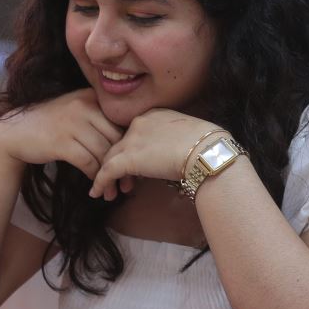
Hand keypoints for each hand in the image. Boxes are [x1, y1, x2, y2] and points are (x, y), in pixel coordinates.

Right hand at [0, 88, 123, 182]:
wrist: (12, 134)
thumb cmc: (48, 126)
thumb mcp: (74, 110)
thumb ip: (99, 118)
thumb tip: (132, 141)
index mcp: (90, 96)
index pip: (121, 123)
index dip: (130, 146)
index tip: (134, 165)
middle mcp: (83, 106)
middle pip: (116, 139)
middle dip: (124, 165)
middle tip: (129, 184)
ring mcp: (71, 123)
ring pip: (104, 153)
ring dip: (110, 176)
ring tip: (114, 191)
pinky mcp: (61, 142)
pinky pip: (88, 163)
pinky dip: (94, 176)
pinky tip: (95, 186)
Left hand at [89, 108, 221, 201]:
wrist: (210, 153)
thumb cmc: (210, 146)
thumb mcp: (190, 134)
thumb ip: (173, 139)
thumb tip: (172, 154)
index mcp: (154, 115)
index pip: (134, 134)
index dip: (133, 152)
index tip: (137, 168)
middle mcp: (139, 123)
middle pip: (119, 146)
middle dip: (118, 166)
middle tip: (121, 184)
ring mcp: (132, 140)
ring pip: (110, 158)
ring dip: (107, 177)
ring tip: (109, 193)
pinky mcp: (128, 158)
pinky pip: (107, 171)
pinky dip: (100, 182)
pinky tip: (98, 193)